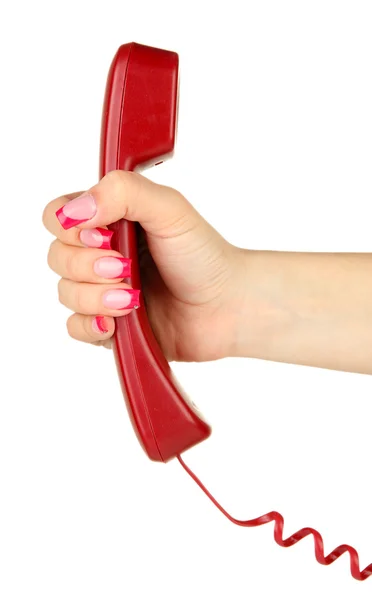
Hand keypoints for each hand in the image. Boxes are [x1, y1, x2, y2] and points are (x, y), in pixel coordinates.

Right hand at [42, 170, 243, 361]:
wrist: (227, 306)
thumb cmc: (203, 255)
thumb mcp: (169, 209)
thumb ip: (123, 192)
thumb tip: (74, 211)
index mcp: (109, 219)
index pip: (57, 215)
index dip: (69, 227)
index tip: (103, 235)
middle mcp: (100, 253)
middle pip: (57, 257)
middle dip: (88, 266)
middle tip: (126, 268)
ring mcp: (102, 291)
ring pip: (65, 294)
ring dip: (96, 297)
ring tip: (133, 298)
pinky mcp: (109, 324)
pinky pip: (76, 327)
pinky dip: (93, 325)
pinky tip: (118, 321)